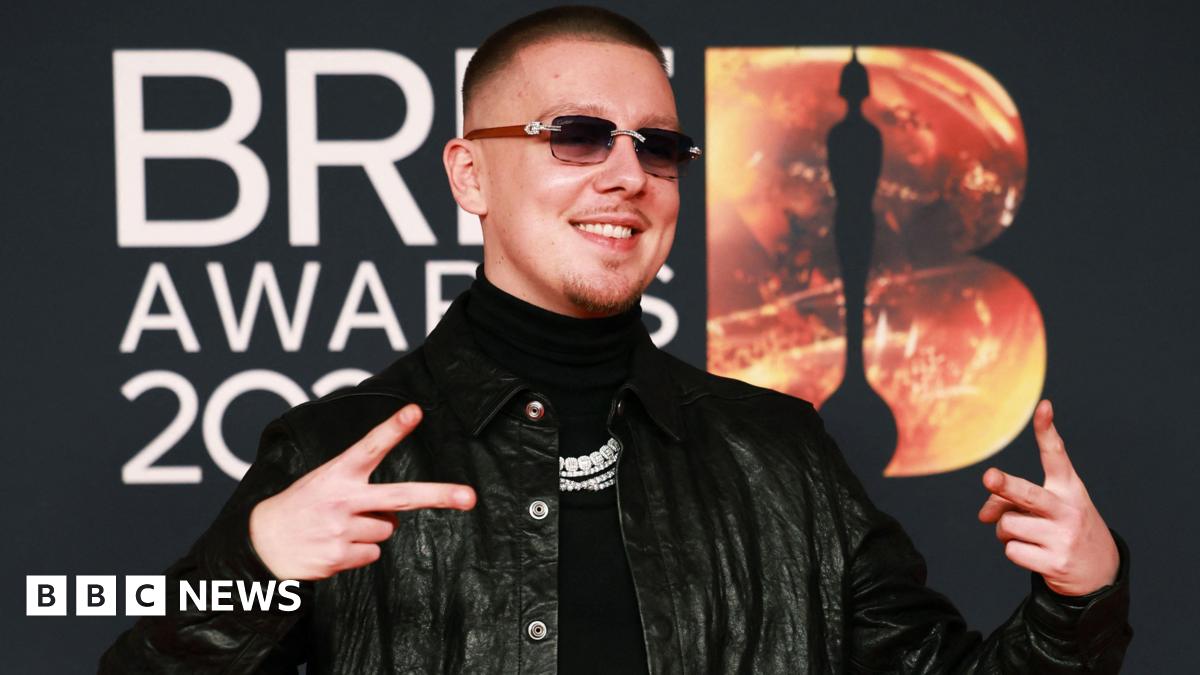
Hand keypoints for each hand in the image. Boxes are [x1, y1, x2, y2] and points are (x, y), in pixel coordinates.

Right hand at [249, 403, 475, 580]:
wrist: (261, 544)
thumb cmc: (301, 507)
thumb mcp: (323, 481)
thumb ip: (360, 487)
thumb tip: (396, 514)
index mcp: (337, 473)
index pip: (369, 446)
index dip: (393, 428)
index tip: (415, 412)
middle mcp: (343, 499)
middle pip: (402, 496)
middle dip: (440, 495)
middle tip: (470, 497)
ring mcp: (342, 529)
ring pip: (387, 529)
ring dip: (371, 530)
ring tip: (339, 527)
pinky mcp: (340, 556)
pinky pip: (373, 553)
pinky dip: (359, 551)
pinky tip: (334, 545)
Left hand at [977, 399, 1118, 595]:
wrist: (1100, 572)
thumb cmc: (1063, 528)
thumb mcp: (1047, 509)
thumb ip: (1010, 501)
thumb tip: (982, 516)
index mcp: (1068, 488)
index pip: (1057, 454)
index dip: (1047, 430)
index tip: (1043, 406)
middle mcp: (1068, 509)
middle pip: (1028, 494)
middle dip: (1006, 486)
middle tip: (989, 476)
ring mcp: (1063, 537)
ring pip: (1007, 525)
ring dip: (1005, 531)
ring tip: (1029, 535)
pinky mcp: (1055, 563)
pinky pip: (1012, 550)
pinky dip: (1015, 551)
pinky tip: (1036, 554)